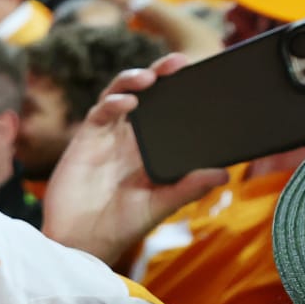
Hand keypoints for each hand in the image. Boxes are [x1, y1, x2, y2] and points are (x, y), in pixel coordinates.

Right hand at [40, 54, 229, 268]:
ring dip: (134, 80)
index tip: (202, 77)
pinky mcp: (86, 139)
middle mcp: (131, 138)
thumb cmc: (120, 225)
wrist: (80, 241)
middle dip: (161, 74)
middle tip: (179, 62)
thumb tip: (223, 174)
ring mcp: (108, 136)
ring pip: (122, 94)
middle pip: (147, 94)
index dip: (182, 92)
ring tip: (150, 76)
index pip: (171, 111)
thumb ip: (188, 188)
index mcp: (152, 150)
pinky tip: (128, 103)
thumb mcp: (161, 206)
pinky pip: (101, 112)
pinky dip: (114, 102)